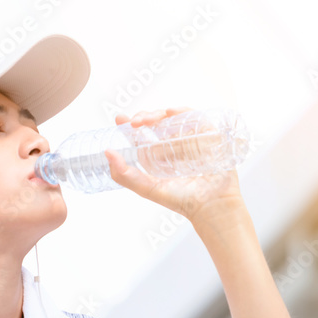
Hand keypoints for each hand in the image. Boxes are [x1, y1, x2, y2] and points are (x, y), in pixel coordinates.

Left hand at [104, 107, 243, 221]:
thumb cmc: (182, 200)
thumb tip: (107, 152)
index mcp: (158, 156)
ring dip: (159, 113)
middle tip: (135, 122)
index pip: (142, 135)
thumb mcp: (147, 188)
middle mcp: (173, 145)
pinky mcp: (207, 135)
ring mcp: (190, 139)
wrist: (210, 206)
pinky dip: (182, 111)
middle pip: (156, 123)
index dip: (130, 125)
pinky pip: (195, 117)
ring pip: (173, 118)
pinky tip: (171, 113)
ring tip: (150, 119)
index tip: (120, 118)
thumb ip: (124, 175)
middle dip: (144, 117)